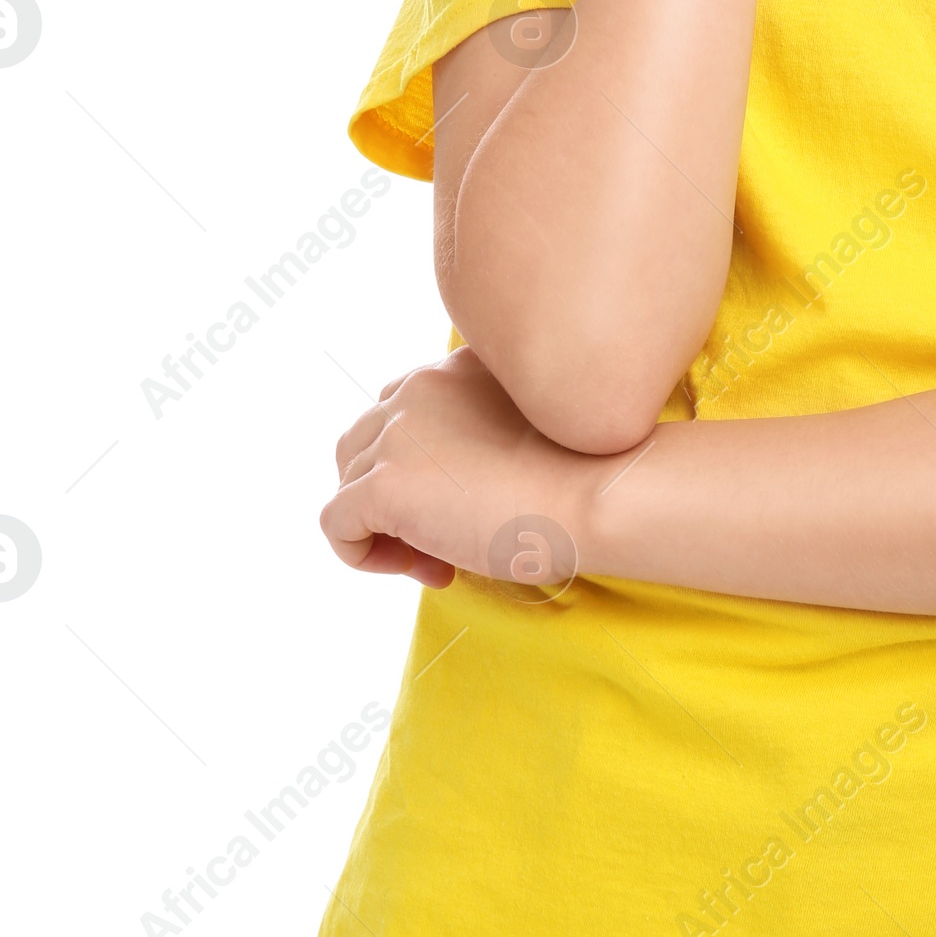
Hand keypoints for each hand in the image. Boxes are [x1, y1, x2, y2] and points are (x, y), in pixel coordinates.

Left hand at [320, 347, 610, 589]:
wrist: (598, 491)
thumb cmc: (585, 472)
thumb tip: (458, 482)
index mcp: (457, 367)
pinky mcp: (384, 484)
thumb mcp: (529, 425)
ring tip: (436, 558)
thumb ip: (486, 428)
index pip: (405, 411)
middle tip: (446, 537)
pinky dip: (362, 554)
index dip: (421, 465)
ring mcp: (398, 434)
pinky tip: (423, 569)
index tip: (466, 503)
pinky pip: (337, 524)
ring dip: (381, 525)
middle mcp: (419, 388)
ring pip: (347, 480)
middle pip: (363, 442)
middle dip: (391, 494)